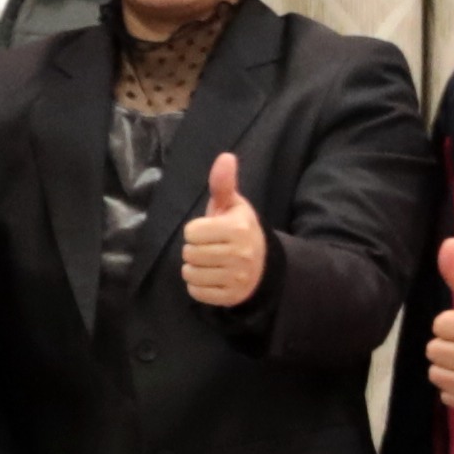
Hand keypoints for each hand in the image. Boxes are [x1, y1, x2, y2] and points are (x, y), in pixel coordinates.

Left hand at [173, 152, 263, 310]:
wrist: (265, 264)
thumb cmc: (240, 230)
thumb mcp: (233, 205)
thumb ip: (223, 184)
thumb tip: (225, 156)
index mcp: (238, 228)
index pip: (191, 232)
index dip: (196, 230)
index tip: (210, 231)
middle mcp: (239, 254)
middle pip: (189, 253)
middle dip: (195, 249)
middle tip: (210, 247)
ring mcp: (237, 278)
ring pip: (190, 274)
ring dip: (194, 268)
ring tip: (209, 262)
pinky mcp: (232, 296)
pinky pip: (196, 292)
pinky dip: (198, 286)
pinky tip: (211, 277)